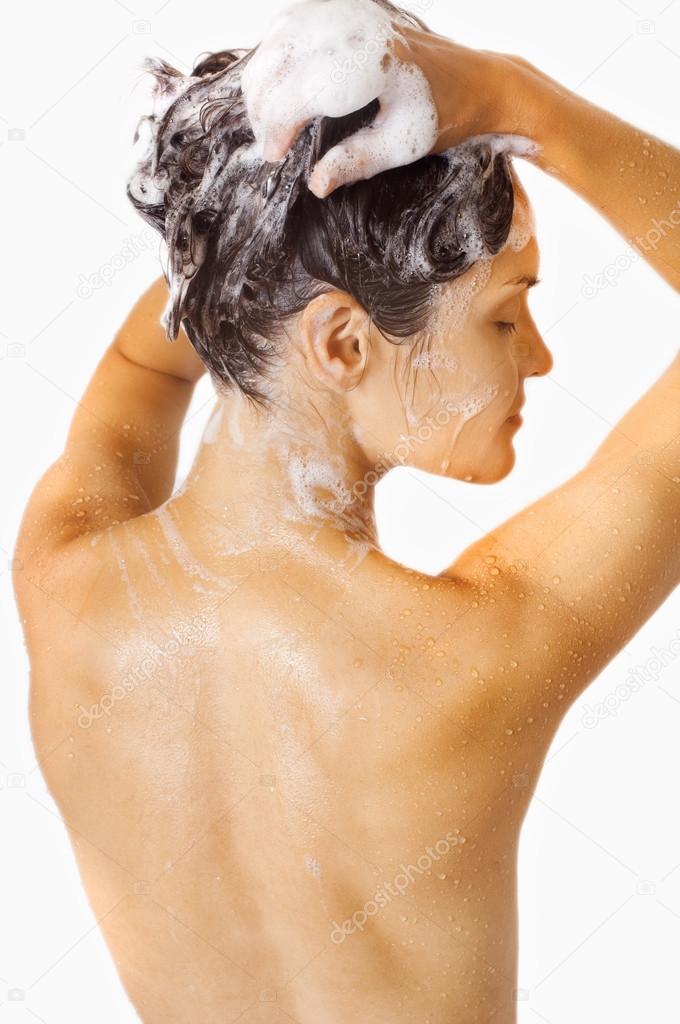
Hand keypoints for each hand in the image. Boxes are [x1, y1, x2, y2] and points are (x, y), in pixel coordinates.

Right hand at [240, 0, 531, 196]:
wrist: (470, 78)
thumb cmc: (440, 115)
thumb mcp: (401, 146)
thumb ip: (356, 162)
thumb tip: (316, 184)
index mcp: (373, 63)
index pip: (301, 90)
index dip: (278, 125)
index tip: (275, 156)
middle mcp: (356, 28)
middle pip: (280, 62)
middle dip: (264, 107)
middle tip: (270, 146)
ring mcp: (348, 11)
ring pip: (277, 39)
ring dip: (263, 82)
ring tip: (270, 123)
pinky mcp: (344, 8)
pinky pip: (288, 25)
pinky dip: (274, 58)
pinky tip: (278, 89)